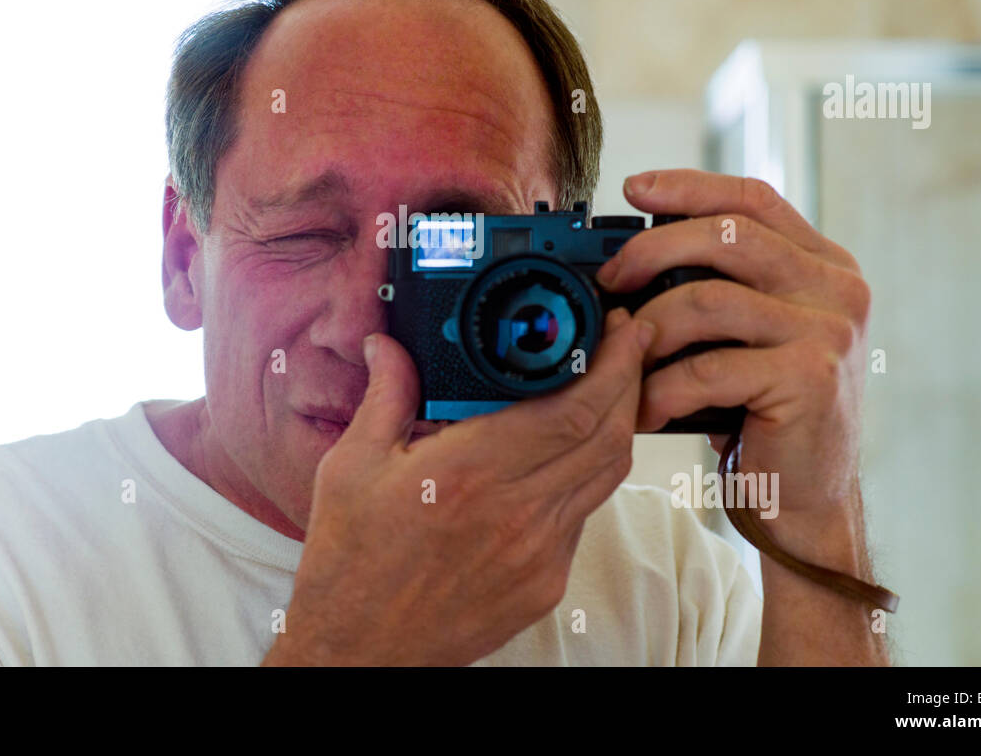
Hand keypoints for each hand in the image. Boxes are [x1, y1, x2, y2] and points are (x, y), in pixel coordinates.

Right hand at [262, 307, 653, 666]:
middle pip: (610, 436)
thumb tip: (386, 343)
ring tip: (611, 388)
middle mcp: (515, 514)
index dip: (613, 363)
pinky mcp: (545, 585)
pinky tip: (568, 453)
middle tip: (629, 344)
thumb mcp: (352, 465)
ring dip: (619, 425)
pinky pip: (584, 515)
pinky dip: (588, 474)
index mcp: (469, 473)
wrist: (358, 651)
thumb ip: (385, 395)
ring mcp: (538, 555)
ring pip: (606, 476)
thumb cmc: (349, 561)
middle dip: (631, 380)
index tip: (622, 330)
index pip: (574, 408)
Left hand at [596, 170, 871, 542]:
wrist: (803, 496)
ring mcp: (829, 331)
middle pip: (727, 236)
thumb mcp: (747, 335)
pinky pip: (708, 367)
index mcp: (823, 265)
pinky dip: (662, 387)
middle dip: (652, 250)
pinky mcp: (810, 379)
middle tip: (610, 280)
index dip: (690, 187)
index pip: (753, 200)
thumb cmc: (762, 412)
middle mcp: (837, 288)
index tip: (635, 187)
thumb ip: (718, 286)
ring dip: (648, 331)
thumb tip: (629, 256)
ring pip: (707, 300)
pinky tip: (645, 407)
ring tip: (623, 359)